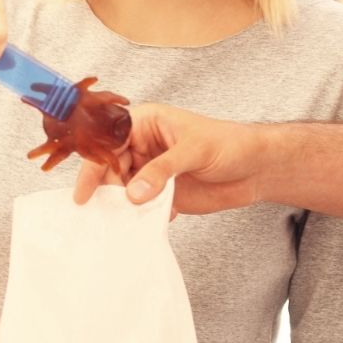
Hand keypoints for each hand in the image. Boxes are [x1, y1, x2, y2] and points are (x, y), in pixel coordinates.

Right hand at [71, 103, 266, 213]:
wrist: (257, 169)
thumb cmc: (230, 144)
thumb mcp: (194, 151)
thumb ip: (163, 171)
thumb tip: (134, 194)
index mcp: (145, 122)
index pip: (109, 141)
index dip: (94, 163)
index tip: (85, 190)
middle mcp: (142, 146)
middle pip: (110, 169)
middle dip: (109, 191)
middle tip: (112, 211)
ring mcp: (150, 170)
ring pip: (123, 190)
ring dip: (124, 207)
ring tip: (130, 220)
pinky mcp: (161, 193)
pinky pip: (140, 207)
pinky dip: (141, 217)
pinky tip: (154, 220)